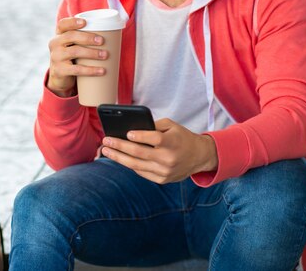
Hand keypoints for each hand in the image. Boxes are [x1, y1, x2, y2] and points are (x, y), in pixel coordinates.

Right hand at [47, 17, 107, 96]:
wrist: (60, 77)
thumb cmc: (72, 56)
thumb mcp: (73, 45)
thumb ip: (85, 38)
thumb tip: (113, 31)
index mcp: (59, 35)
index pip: (62, 24)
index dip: (73, 22)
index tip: (85, 22)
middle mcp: (55, 44)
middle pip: (71, 36)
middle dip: (88, 37)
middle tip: (102, 41)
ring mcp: (56, 57)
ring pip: (75, 51)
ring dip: (92, 53)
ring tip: (105, 55)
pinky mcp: (60, 71)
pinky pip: (77, 70)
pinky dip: (91, 70)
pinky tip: (101, 71)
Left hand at [101, 118, 217, 183]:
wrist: (199, 157)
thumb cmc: (181, 137)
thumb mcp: (172, 125)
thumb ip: (153, 125)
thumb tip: (131, 130)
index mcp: (172, 142)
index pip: (154, 139)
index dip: (140, 136)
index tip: (127, 133)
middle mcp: (168, 158)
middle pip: (140, 153)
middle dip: (120, 146)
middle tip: (106, 141)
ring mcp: (165, 171)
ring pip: (136, 165)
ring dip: (119, 158)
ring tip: (106, 151)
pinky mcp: (162, 179)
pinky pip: (141, 172)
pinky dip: (130, 165)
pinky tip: (120, 158)